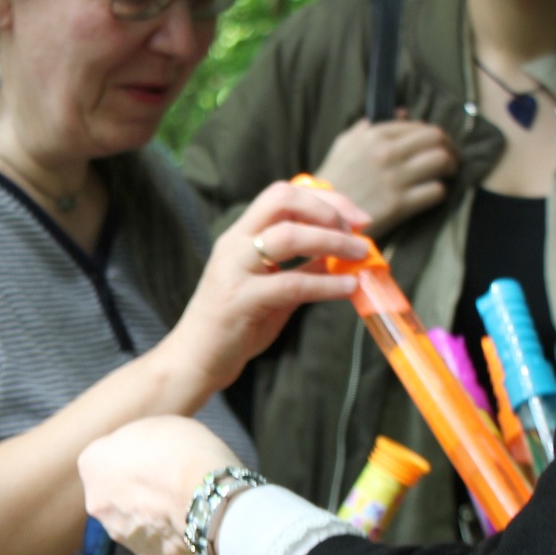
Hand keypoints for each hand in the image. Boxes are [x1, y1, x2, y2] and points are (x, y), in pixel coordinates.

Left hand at [79, 417, 240, 554]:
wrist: (208, 496)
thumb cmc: (184, 451)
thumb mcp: (156, 425)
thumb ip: (138, 443)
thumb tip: (142, 452)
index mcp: (92, 464)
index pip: (107, 457)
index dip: (134, 455)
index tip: (155, 455)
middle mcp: (97, 503)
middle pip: (117, 493)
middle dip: (138, 489)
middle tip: (169, 480)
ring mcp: (120, 534)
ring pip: (135, 521)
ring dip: (153, 514)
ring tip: (185, 502)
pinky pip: (159, 542)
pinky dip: (172, 535)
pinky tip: (192, 521)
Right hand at [157, 180, 374, 397]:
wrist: (194, 361)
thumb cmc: (233, 326)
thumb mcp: (271, 289)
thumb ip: (300, 269)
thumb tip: (340, 257)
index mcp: (240, 236)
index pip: (282, 194)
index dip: (324, 199)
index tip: (356, 216)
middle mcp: (234, 245)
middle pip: (282, 200)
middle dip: (327, 209)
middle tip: (358, 230)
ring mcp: (234, 270)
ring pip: (289, 236)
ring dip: (333, 241)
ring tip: (361, 254)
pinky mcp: (240, 301)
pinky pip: (291, 284)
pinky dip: (326, 283)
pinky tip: (348, 287)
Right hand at [317, 116, 456, 238]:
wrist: (320, 217)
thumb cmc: (332, 181)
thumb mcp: (344, 146)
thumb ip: (369, 127)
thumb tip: (402, 113)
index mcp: (373, 135)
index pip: (418, 126)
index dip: (432, 135)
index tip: (437, 145)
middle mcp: (386, 153)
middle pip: (436, 139)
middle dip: (449, 148)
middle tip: (450, 158)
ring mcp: (394, 178)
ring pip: (441, 161)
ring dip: (450, 167)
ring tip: (447, 174)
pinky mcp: (399, 204)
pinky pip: (435, 191)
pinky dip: (439, 191)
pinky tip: (433, 193)